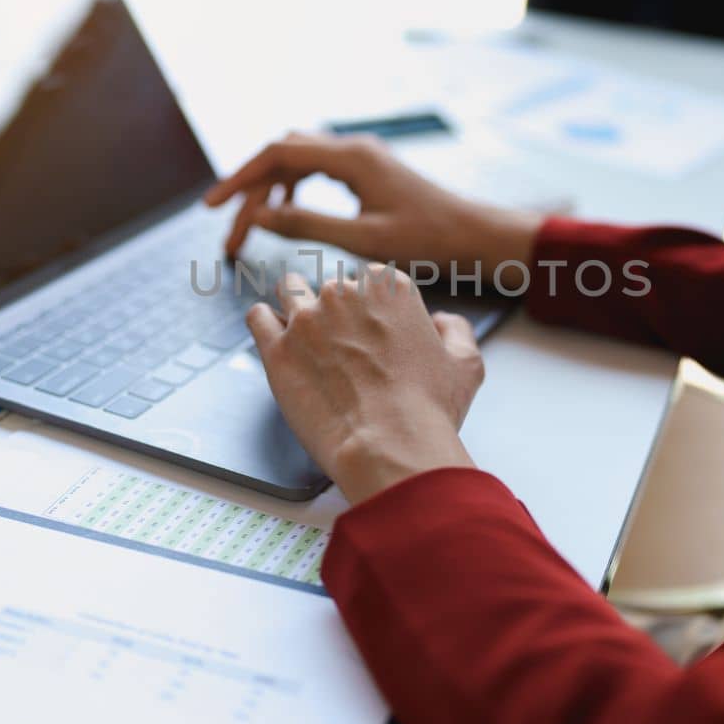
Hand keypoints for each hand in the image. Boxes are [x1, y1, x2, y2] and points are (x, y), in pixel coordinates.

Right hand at [204, 132, 544, 289]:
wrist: (475, 235)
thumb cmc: (429, 239)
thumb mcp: (364, 241)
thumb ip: (308, 225)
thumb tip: (258, 216)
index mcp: (351, 158)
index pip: (277, 154)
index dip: (239, 178)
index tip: (211, 207)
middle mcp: (354, 148)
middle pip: (282, 154)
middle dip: (249, 187)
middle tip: (228, 230)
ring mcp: (362, 156)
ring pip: (297, 159)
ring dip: (269, 188)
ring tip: (249, 224)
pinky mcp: (368, 169)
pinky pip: (317, 167)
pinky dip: (292, 185)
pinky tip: (285, 210)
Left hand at [248, 267, 484, 502]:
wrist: (389, 445)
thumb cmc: (429, 409)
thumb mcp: (466, 364)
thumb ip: (455, 331)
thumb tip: (441, 322)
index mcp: (389, 288)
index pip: (370, 278)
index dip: (369, 304)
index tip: (369, 328)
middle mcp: (345, 292)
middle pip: (331, 286)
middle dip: (335, 310)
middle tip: (340, 344)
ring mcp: (306, 317)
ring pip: (289, 290)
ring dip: (294, 304)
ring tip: (301, 330)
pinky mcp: (276, 347)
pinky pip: (258, 317)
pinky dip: (264, 324)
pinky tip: (273, 337)